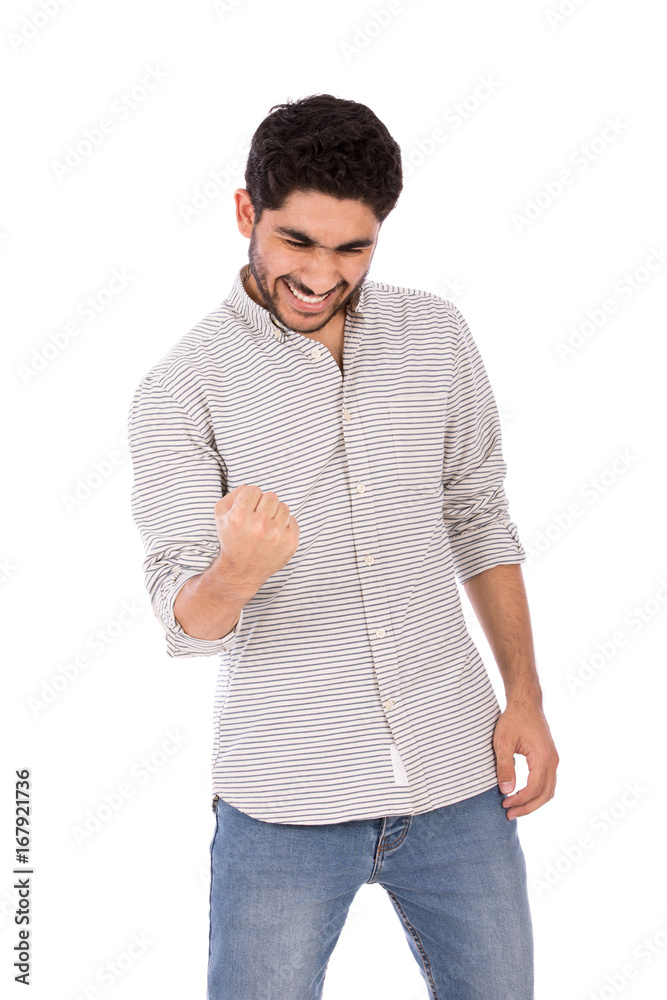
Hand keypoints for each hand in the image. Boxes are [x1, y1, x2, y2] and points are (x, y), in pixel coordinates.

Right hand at [213, 484, 299, 596]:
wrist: (241, 571)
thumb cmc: (231, 540)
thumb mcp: (220, 516)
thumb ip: (233, 495)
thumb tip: (250, 487)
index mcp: (240, 515)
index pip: (253, 489)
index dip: (250, 498)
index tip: (248, 510)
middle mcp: (259, 524)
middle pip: (271, 496)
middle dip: (264, 505)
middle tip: (258, 519)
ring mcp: (277, 534)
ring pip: (284, 507)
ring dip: (275, 514)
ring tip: (266, 527)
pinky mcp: (290, 542)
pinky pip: (293, 520)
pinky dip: (285, 525)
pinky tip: (274, 535)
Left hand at [493, 699, 558, 819]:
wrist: (526, 703)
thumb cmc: (513, 720)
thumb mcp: (503, 742)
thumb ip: (504, 767)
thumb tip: (506, 790)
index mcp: (542, 757)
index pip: (534, 789)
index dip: (519, 800)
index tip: (504, 804)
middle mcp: (552, 761)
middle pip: (545, 794)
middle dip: (528, 807)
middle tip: (509, 814)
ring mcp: (553, 760)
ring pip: (549, 790)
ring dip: (533, 802)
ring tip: (514, 808)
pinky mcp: (550, 758)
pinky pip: (547, 782)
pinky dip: (537, 793)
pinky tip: (521, 795)